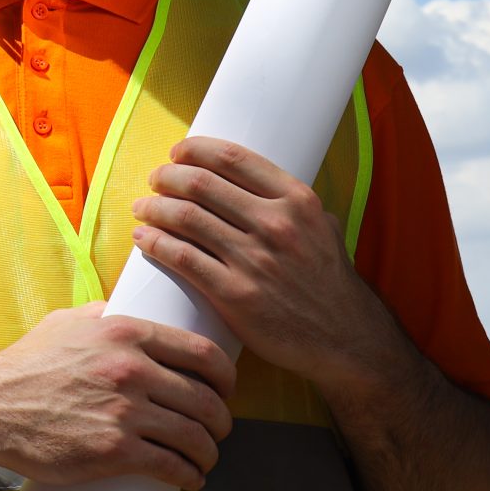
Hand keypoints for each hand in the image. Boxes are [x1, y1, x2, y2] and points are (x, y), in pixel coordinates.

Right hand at [0, 301, 235, 490]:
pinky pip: (172, 466)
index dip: (226, 376)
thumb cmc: (26, 364)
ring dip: (208, 451)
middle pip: (206, 399)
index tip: (226, 389)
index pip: (203, 353)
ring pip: (195, 436)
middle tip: (217, 429)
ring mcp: (124, 411)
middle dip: (220, 420)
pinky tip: (189, 476)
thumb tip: (126, 310)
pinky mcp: (115, 451)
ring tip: (204, 457)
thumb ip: (103, 314)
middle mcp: (131, 369)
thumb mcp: (65, 321)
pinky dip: (189, 475)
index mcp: (125, 333)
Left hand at [129, 136, 388, 387]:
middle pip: (200, 183)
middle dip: (167, 176)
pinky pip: (182, 257)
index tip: (177, 153)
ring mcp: (255, 260)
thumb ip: (288, 201)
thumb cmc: (328, 280)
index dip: (195, 150)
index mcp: (297, 201)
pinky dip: (154, 242)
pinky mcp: (235, 294)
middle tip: (155, 179)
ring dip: (154, 207)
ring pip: (185, 217)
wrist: (346, 340)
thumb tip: (244, 176)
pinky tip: (143, 237)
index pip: (232, 158)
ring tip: (143, 207)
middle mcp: (276, 225)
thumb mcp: (323, 226)